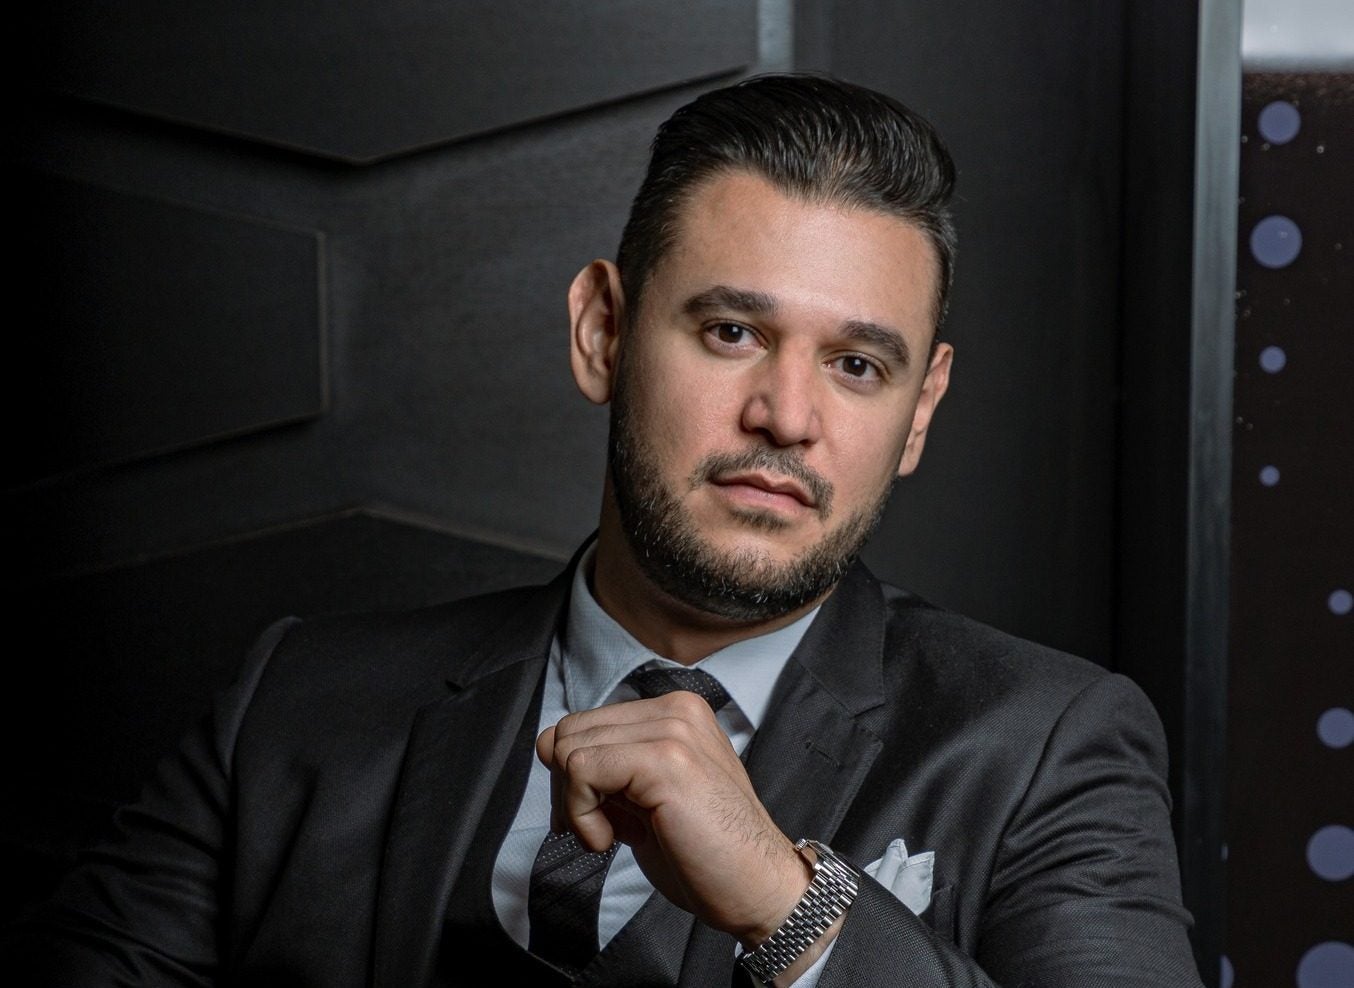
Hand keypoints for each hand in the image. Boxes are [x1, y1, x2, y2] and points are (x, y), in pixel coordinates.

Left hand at [535, 690, 810, 945]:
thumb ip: (608, 770)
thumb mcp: (646, 798)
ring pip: (570, 748)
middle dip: (566, 789)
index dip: (572, 777)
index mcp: (674, 713)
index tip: (591, 818)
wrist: (760, 889)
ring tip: (608, 835)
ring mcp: (674, 730)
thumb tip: (548, 748)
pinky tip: (610, 840)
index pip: (584, 723)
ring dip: (574, 805)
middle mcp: (675, 710)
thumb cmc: (707, 853)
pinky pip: (581, 769)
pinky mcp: (666, 760)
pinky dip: (581, 813)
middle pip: (570, 732)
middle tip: (596, 830)